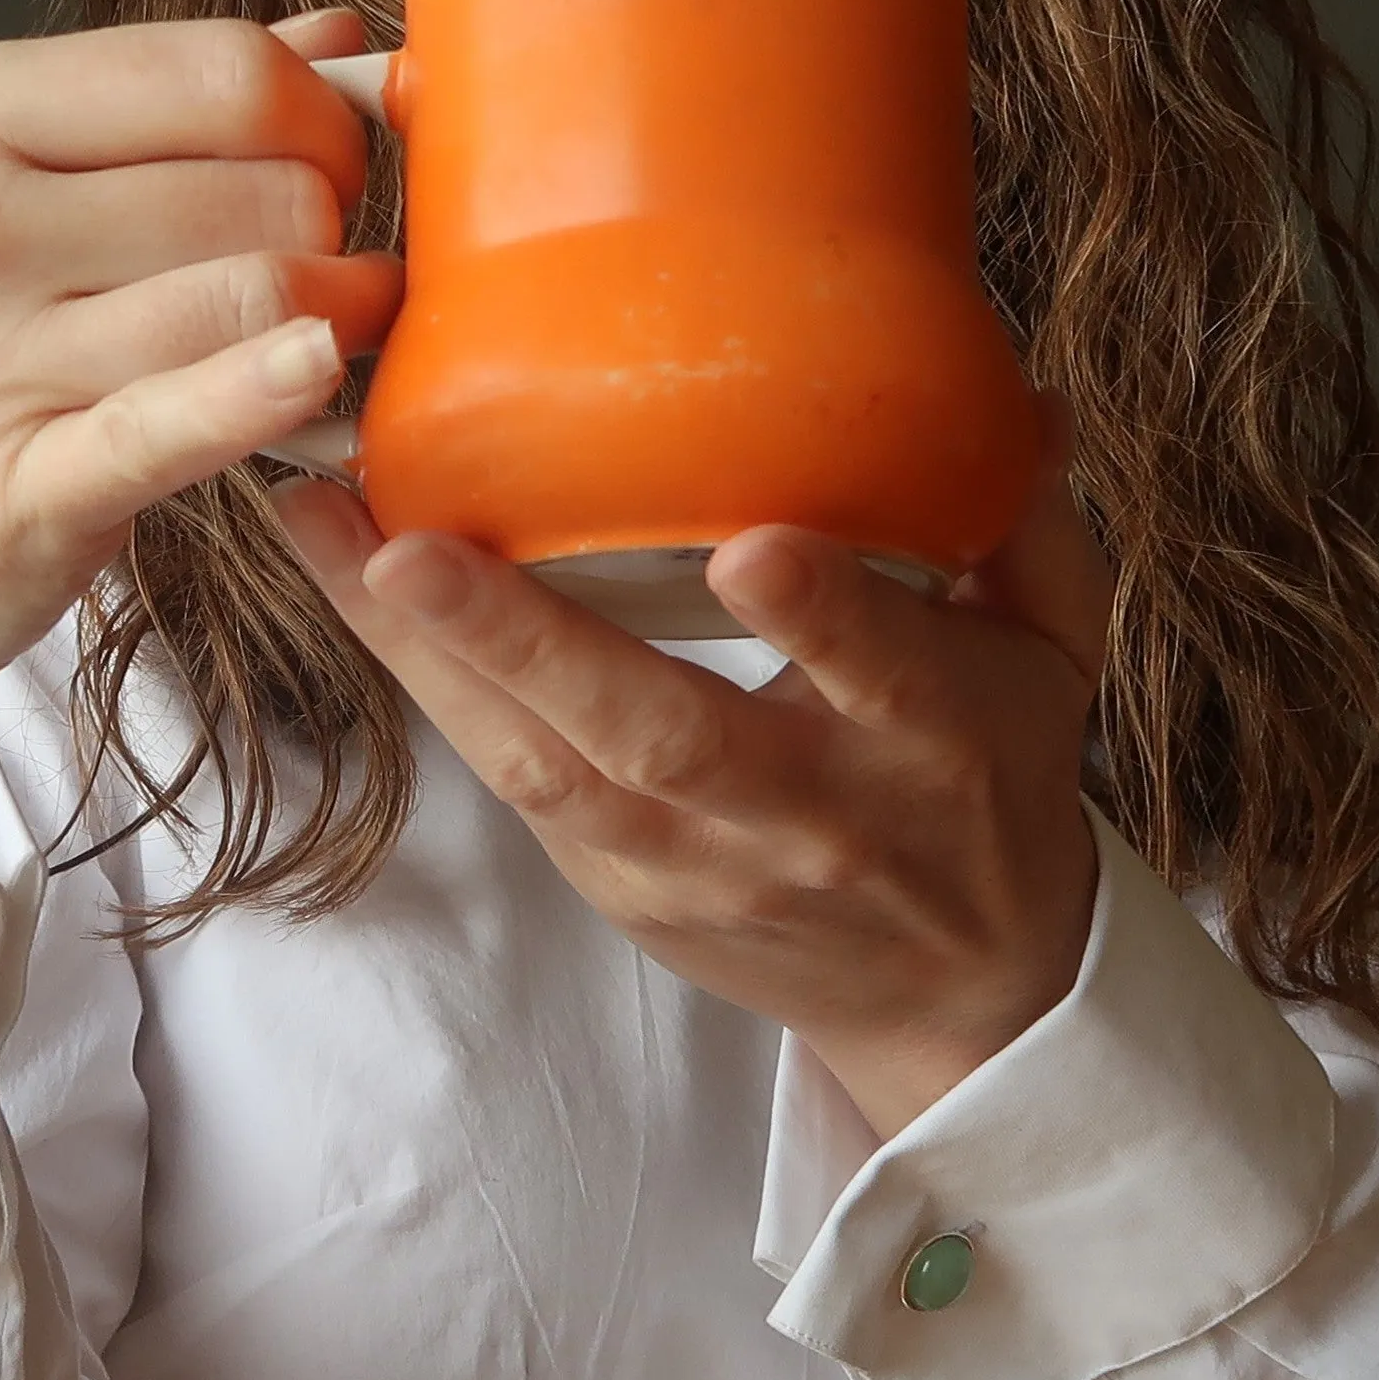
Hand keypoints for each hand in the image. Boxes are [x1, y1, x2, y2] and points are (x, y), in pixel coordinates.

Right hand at [0, 12, 397, 829]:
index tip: (338, 168)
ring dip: (349, 318)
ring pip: (256, 294)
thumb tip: (340, 40)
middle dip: (338, 228)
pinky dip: (276, 390)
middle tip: (349, 271)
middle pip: (259, 185)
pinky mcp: (19, 490)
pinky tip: (327, 374)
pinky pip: (186, 420)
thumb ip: (150, 118)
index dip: (322, 117)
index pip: (216, 70)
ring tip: (358, 336)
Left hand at [273, 413, 1112, 1136]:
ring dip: (425, 655)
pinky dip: (430, 686)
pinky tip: (351, 588)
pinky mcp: (617, 888)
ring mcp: (693, 864)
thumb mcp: (1056, 657)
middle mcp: (803, 814)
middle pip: (659, 740)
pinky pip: (511, 781)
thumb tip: (1009, 384)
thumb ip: (1027, 522)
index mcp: (932, 740)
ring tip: (323, 533)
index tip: (751, 551)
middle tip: (410, 549)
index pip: (881, 678)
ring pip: (544, 767)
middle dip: (529, 645)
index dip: (820, 621)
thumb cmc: (994, 787)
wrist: (957, 995)